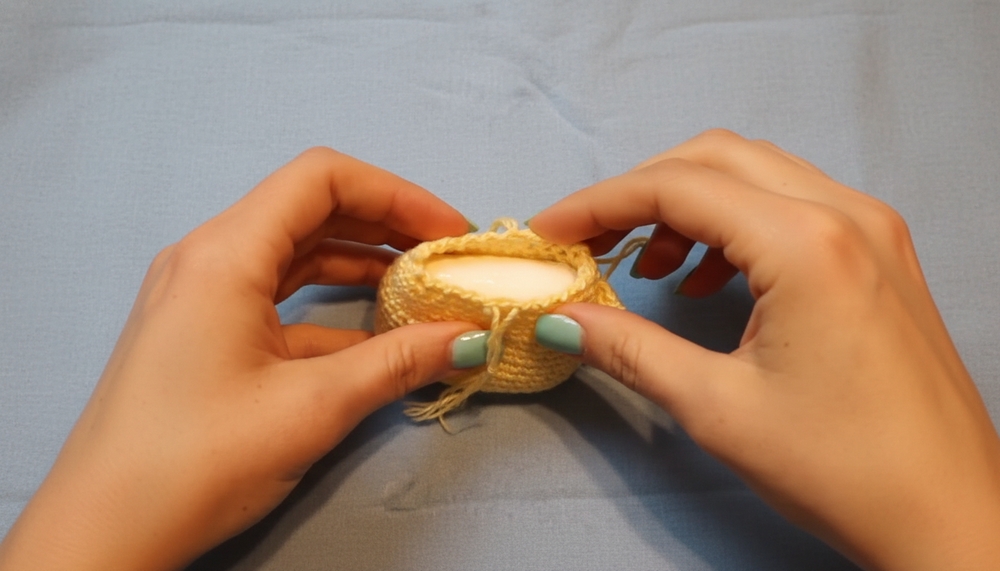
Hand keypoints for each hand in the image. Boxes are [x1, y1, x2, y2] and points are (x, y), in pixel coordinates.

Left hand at [0, 148, 476, 570]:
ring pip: (294, 254)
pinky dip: (330, 307)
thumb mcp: (313, 407)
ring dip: (360, 264)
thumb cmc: (201, 458)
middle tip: (444, 260)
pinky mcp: (203, 332)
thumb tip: (471, 337)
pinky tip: (375, 336)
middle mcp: (208, 258)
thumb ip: (399, 362)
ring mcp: (201, 296)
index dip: (396, 194)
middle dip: (384, 226)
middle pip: (310, 210)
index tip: (448, 233)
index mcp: (225, 253)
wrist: (107, 532)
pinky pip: (277, 298)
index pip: (321, 179)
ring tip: (419, 289)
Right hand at [529, 130, 999, 570]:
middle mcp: (846, 215)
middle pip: (715, 160)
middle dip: (639, 193)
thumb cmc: (845, 469)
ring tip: (646, 265)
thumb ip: (629, 348)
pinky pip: (793, 206)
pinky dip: (734, 225)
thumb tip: (561, 320)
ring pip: (756, 175)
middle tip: (588, 240)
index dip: (599, 203)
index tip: (549, 232)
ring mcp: (873, 230)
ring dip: (688, 206)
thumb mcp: (717, 407)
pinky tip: (708, 280)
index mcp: (807, 244)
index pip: (678, 187)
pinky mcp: (881, 254)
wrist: (949, 515)